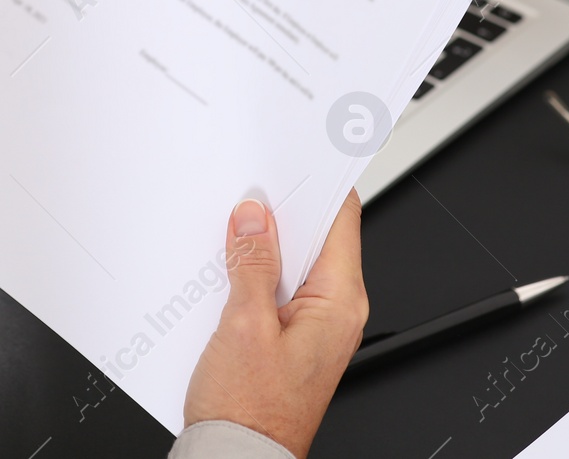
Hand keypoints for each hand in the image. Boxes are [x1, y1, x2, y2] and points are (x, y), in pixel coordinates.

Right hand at [183, 189, 367, 457]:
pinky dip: (254, 272)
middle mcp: (336, 312)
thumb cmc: (249, 412)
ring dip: (263, 244)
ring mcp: (313, 325)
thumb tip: (255, 216)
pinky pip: (277, 288)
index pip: (342, 219)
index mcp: (340, 302)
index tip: (298, 156)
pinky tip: (227, 268)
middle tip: (248, 191)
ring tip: (231, 230)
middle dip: (282, 212)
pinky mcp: (288, 336)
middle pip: (316, 238)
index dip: (319, 183)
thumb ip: (252, 263)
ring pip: (292, 262)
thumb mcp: (244, 325)